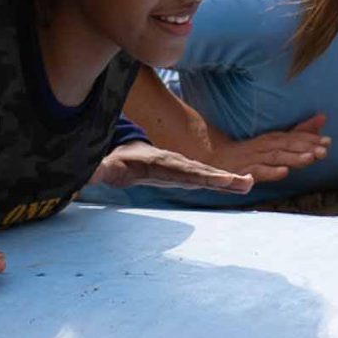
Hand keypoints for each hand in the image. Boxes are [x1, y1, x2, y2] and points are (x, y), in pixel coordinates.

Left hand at [92, 141, 252, 194]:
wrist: (127, 151)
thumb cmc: (116, 160)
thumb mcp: (105, 165)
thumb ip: (99, 169)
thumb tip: (88, 174)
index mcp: (159, 163)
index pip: (181, 171)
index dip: (200, 176)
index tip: (219, 180)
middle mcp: (177, 164)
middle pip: (201, 173)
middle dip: (222, 179)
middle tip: (246, 182)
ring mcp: (185, 169)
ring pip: (208, 175)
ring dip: (229, 181)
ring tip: (249, 183)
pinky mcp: (188, 175)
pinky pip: (207, 179)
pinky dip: (225, 182)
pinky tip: (242, 185)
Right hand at [218, 114, 329, 181]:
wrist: (215, 159)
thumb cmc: (251, 151)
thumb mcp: (276, 141)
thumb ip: (300, 132)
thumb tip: (322, 117)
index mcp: (273, 139)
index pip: (294, 137)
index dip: (311, 139)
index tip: (328, 142)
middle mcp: (264, 146)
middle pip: (287, 145)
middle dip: (306, 147)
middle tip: (325, 150)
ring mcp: (254, 158)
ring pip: (276, 157)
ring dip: (294, 157)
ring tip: (310, 158)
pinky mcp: (244, 171)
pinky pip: (258, 171)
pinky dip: (271, 172)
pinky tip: (284, 172)